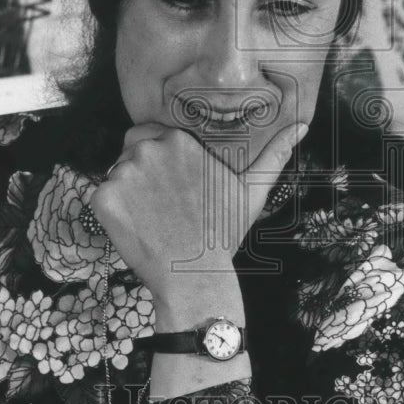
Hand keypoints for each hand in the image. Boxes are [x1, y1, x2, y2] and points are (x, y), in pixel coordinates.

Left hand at [89, 121, 307, 328]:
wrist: (193, 276)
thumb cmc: (221, 232)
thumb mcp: (251, 190)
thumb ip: (274, 154)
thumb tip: (303, 126)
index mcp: (178, 140)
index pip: (152, 136)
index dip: (160, 161)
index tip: (172, 188)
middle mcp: (148, 149)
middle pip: (131, 151)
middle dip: (141, 173)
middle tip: (161, 206)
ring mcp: (122, 173)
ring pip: (115, 174)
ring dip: (126, 193)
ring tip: (150, 219)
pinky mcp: (103, 199)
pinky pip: (99, 197)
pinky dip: (111, 213)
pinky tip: (135, 229)